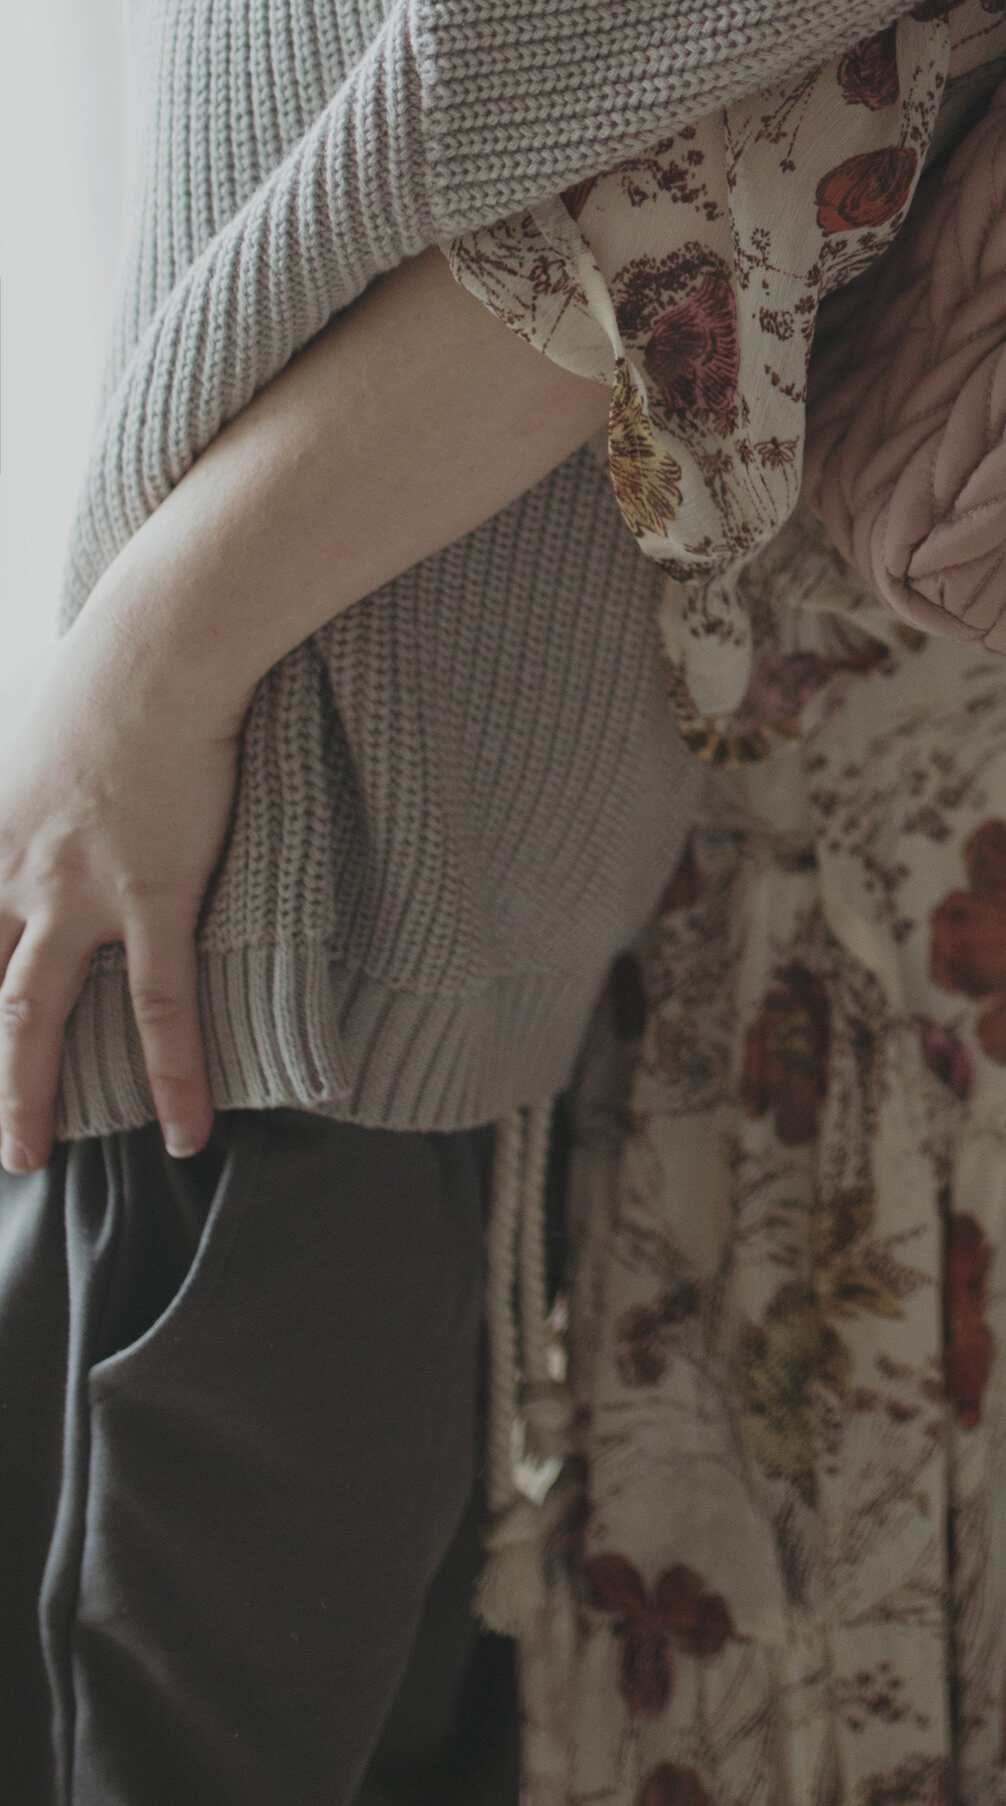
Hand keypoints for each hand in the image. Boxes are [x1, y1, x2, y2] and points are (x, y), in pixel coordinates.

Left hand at [0, 594, 247, 1173]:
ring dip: (21, 1092)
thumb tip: (54, 752)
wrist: (161, 647)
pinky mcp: (151, 894)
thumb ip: (38, 757)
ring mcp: (76, 891)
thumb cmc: (113, 665)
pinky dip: (173, 1076)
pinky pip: (160, 1008)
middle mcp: (13, 872)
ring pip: (29, 1015)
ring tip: (24, 1158)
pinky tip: (188, 1132)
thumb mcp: (40, 717)